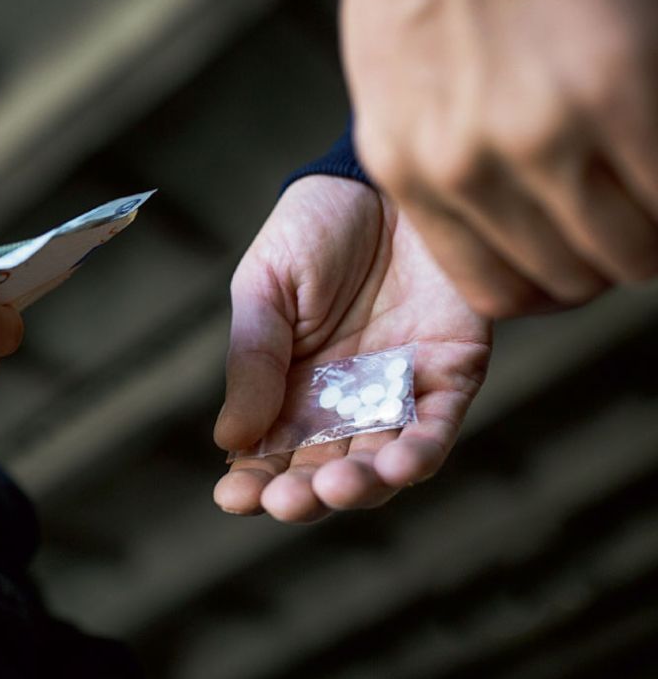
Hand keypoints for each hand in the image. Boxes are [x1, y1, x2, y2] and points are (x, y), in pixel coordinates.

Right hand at [213, 176, 491, 522]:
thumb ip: (252, 359)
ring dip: (361, 488)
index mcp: (287, 387)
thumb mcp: (264, 287)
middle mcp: (342, 402)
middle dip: (304, 496)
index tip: (233, 497)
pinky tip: (397, 465)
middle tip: (288, 500)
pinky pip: (437, 427)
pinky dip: (420, 453)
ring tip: (338, 486)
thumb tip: (229, 440)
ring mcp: (397, 392)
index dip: (251, 484)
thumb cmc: (314, 227)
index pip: (266, 454)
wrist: (386, 179)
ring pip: (380, 465)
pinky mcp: (450, 373)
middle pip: (322, 472)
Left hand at [343, 0, 657, 317]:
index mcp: (406, 170)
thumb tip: (496, 214)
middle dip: (612, 255)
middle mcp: (465, 169)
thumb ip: (435, 155)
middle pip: (572, 278)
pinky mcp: (617, 90)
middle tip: (632, 210)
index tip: (582, 256)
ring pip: (631, 251)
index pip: (499, 291)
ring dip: (655, 229)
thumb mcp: (398, 83)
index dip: (557, 283)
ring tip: (649, 181)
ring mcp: (540, 135)